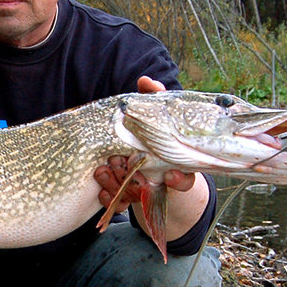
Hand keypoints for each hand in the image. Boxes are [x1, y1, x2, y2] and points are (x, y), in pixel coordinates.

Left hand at [96, 76, 198, 194]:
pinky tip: (101, 191)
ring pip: (134, 197)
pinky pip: (119, 205)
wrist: (144, 162)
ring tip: (103, 170)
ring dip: (117, 185)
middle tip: (120, 162)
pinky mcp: (128, 199)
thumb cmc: (154, 136)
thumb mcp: (155, 117)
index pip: (185, 179)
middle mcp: (163, 183)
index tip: (170, 175)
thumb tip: (146, 81)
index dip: (178, 180)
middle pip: (155, 188)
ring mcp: (145, 192)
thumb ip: (153, 99)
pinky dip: (109, 198)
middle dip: (136, 177)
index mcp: (179, 166)